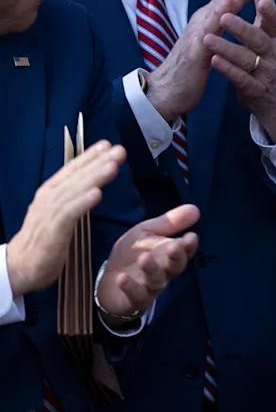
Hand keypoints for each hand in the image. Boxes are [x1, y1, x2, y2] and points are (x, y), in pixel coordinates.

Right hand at [7, 142, 125, 298]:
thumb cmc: (44, 241)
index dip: (90, 157)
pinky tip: (96, 194)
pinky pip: (69, 213)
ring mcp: (49, 212)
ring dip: (94, 177)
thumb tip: (91, 187)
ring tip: (112, 165)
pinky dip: (82, 202)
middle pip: (76, 176)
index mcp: (51, 193)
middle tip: (118, 150)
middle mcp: (49, 198)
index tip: (108, 145)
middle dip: (98, 161)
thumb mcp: (59, 215)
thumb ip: (72, 200)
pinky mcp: (52, 230)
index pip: (72, 171)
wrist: (21, 266)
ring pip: (75, 190)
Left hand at [97, 204, 200, 318]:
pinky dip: (129, 287)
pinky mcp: (133, 299)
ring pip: (156, 280)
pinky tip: (122, 278)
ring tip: (145, 258)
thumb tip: (196, 208)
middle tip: (174, 247)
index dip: (188, 245)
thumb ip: (170, 223)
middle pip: (174, 266)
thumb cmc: (133, 254)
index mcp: (169, 255)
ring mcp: (149, 287)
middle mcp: (164, 272)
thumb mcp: (148, 233)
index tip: (191, 236)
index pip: (184, 251)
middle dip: (175, 257)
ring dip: (152, 269)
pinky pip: (134, 294)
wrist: (109, 282)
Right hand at [145, 0, 275, 122]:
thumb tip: (227, 20)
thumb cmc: (189, 70)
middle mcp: (203, 21)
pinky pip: (209, 27)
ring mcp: (198, 31)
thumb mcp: (209, 47)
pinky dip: (220, 12)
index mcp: (209, 21)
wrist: (167, 91)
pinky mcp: (196, 47)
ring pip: (222, 6)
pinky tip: (231, 1)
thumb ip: (218, 32)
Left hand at [208, 0, 275, 142]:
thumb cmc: (269, 56)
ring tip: (209, 39)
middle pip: (258, 40)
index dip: (270, 12)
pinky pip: (241, 79)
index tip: (261, 0)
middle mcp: (273, 54)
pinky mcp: (255, 89)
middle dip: (242, 28)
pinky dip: (228, 70)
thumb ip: (265, 5)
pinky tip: (214, 60)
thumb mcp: (271, 32)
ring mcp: (265, 73)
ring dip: (227, 49)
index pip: (274, 22)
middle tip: (224, 17)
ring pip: (246, 60)